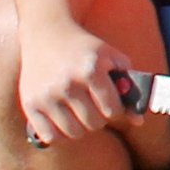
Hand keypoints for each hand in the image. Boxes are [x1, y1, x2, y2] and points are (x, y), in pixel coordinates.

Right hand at [16, 16, 137, 148]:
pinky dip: (60, 134)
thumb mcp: (111, 58)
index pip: (113, 110)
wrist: (47, 32)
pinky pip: (50, 137)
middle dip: (99, 117)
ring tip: (79, 112)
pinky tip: (62, 120)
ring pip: (74, 133)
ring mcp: (47, 95)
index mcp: (90, 71)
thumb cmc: (84, 48)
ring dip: (81, 127)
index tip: (111, 103)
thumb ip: (129, 86)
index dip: (116, 109)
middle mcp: (67, 84)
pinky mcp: (30, 104)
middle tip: (93, 106)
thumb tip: (139, 121)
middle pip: (94, 123)